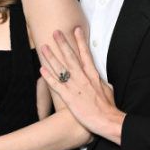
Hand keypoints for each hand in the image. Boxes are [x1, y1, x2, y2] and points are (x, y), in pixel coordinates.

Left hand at [39, 27, 124, 143]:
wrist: (107, 120)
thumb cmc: (108, 107)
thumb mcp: (108, 90)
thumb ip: (102, 83)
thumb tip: (102, 81)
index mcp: (93, 75)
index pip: (85, 54)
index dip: (80, 41)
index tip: (76, 29)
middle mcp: (83, 78)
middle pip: (71, 57)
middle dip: (62, 43)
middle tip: (55, 32)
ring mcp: (75, 87)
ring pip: (61, 68)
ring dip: (51, 57)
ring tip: (44, 47)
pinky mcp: (69, 97)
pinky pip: (56, 85)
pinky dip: (48, 77)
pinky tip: (41, 69)